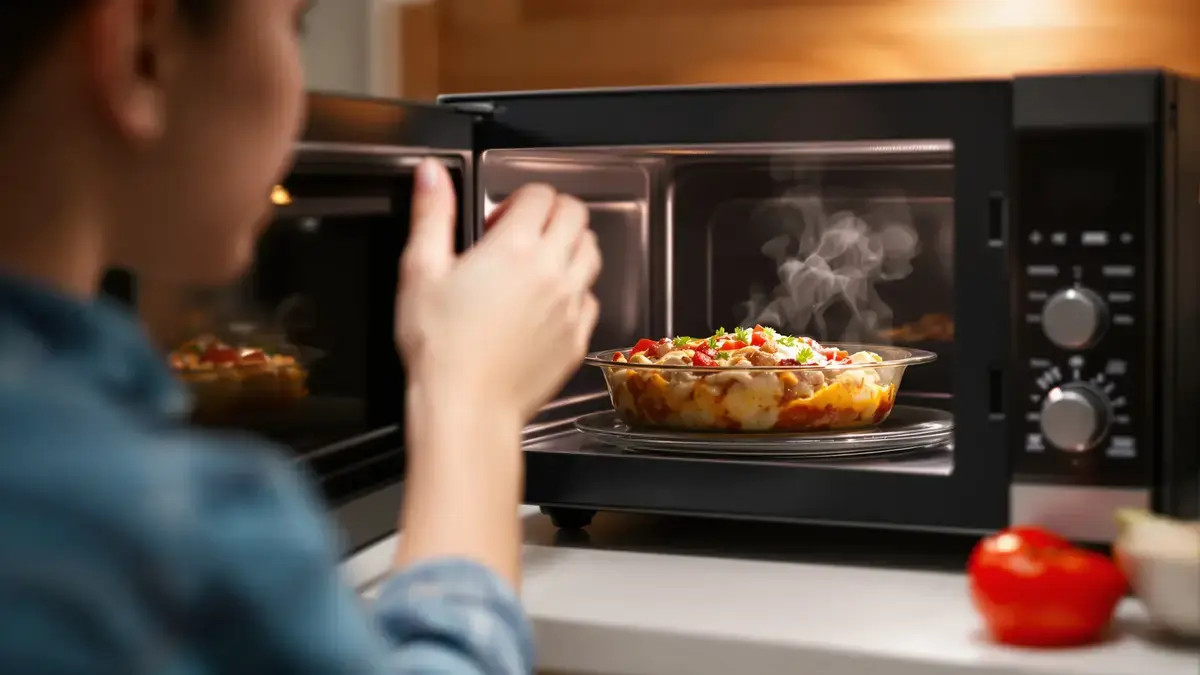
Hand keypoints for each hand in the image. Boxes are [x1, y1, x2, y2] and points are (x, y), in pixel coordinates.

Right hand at [391, 158, 601, 584]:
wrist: (466, 409)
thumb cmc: (439, 347)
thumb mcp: (421, 272)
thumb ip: (432, 215)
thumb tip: (431, 172)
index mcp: (515, 248)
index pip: (542, 195)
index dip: (520, 198)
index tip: (499, 219)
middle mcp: (552, 271)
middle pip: (577, 217)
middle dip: (553, 213)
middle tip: (524, 233)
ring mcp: (571, 306)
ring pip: (592, 254)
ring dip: (570, 246)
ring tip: (539, 263)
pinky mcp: (578, 338)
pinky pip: (591, 299)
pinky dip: (576, 291)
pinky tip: (547, 304)